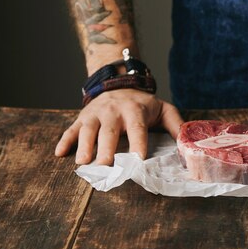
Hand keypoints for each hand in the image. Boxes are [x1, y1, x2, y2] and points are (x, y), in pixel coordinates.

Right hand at [55, 89, 183, 164]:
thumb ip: (175, 125)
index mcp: (135, 111)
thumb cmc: (144, 104)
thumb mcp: (163, 109)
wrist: (120, 83)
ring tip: (83, 162)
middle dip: (107, 148)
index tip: (138, 159)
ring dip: (84, 146)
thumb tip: (188, 144)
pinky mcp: (82, 117)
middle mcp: (114, 112)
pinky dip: (65, 140)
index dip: (138, 143)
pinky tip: (60, 153)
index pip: (138, 128)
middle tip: (106, 165)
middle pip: (110, 131)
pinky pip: (71, 129)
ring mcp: (96, 114)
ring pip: (88, 130)